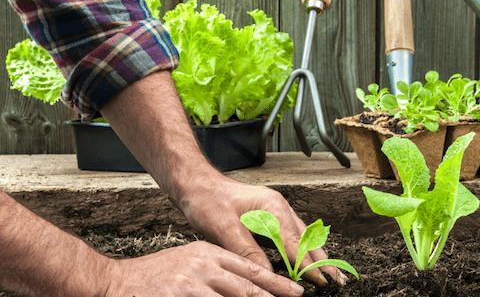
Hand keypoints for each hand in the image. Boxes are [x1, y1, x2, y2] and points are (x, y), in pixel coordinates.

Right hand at [106, 240, 303, 296]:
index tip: (295, 291)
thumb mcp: (189, 262)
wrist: (118, 281)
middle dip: (273, 294)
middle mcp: (203, 264)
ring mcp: (191, 281)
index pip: (249, 268)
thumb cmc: (156, 274)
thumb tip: (242, 287)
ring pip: (234, 296)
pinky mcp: (179, 294)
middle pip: (246, 284)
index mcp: (208, 253)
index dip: (274, 281)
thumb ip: (215, 272)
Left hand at [176, 173, 347, 286]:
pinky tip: (305, 259)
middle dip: (322, 260)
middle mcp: (279, 207)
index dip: (309, 265)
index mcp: (272, 207)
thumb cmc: (208, 201)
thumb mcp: (225, 229)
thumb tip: (268, 276)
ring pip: (302, 236)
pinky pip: (291, 233)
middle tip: (338, 281)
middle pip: (306, 238)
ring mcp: (275, 210)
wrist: (196, 183)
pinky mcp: (268, 215)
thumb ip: (249, 253)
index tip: (323, 282)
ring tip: (329, 274)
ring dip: (315, 255)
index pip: (296, 243)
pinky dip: (301, 248)